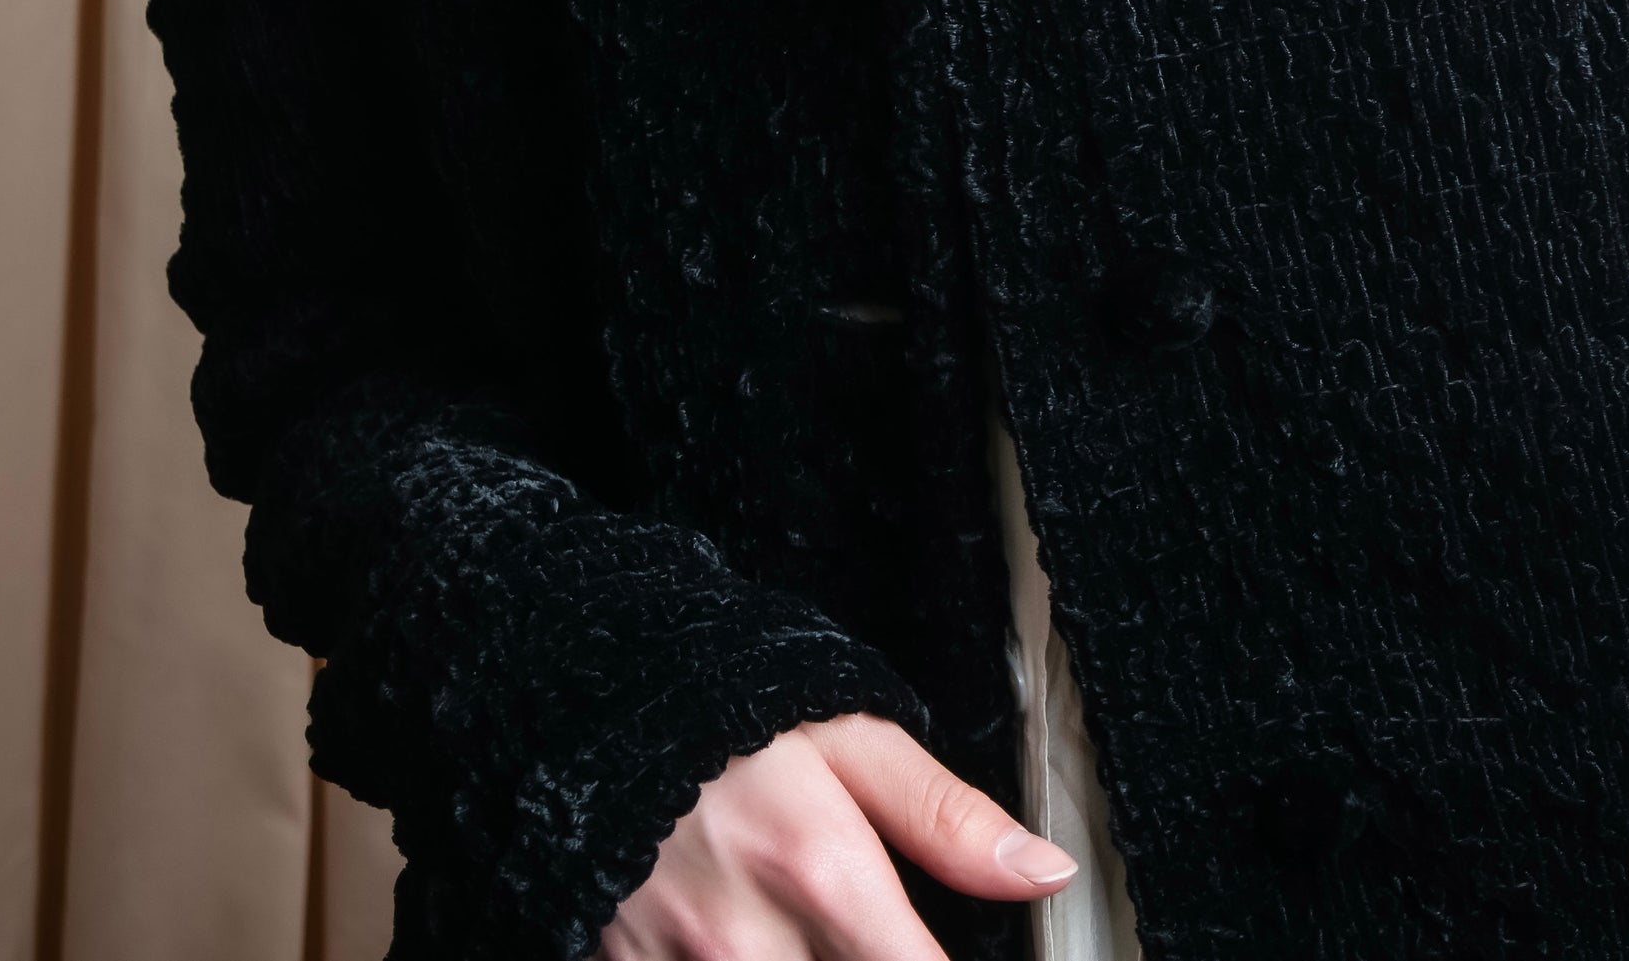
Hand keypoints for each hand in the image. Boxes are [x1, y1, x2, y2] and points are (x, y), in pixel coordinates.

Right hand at [601, 711, 1077, 958]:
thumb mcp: (852, 736)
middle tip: (868, 924)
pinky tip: (756, 937)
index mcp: (820, 871)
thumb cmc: (730, 708)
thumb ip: (947, 818)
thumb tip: (1044, 871)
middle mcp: (747, 941)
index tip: (935, 950)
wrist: (584, 693)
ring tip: (810, 924)